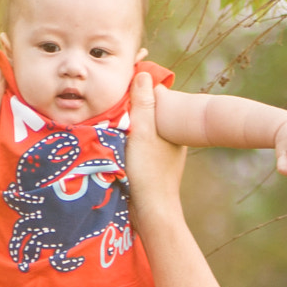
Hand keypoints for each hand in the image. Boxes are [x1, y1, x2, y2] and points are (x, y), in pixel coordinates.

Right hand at [125, 69, 188, 216]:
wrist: (151, 213)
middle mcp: (171, 138)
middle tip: (113, 104)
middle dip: (133, 107)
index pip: (158, 98)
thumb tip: (143, 74)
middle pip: (149, 113)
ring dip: (127, 125)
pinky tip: (114, 142)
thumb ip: (143, 104)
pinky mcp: (151, 167)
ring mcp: (161, 153)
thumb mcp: (143, 133)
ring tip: (111, 121)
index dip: (141, 90)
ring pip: (142, 130)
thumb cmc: (149, 172)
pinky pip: (137, 145)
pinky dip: (127, 141)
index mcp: (175, 127)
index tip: (123, 87)